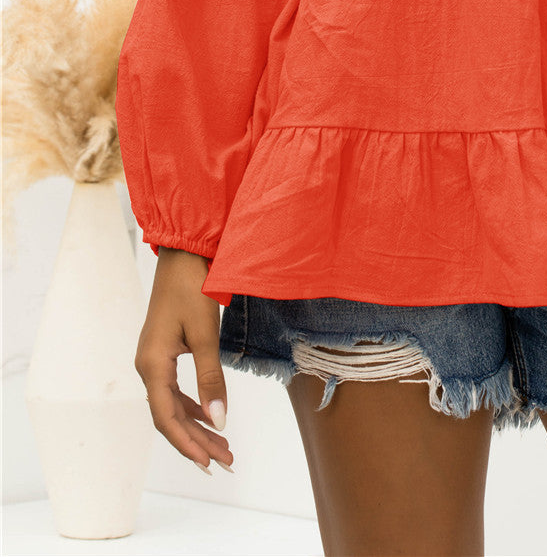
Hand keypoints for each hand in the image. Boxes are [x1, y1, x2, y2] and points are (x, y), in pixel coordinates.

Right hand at [133, 248, 235, 473]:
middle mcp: (148, 367)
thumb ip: (211, 379)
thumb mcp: (204, 335)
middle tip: (225, 461)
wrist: (183, 255)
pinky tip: (209, 415)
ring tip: (222, 446)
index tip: (209, 463)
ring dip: (196, 426)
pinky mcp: (163, 352)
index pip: (166, 417)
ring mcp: (154, 360)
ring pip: (173, 405)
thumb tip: (219, 421)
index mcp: (153, 365)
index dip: (187, 443)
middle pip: (170, 416)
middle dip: (197, 440)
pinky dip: (193, 406)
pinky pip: (174, 390)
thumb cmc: (192, 288)